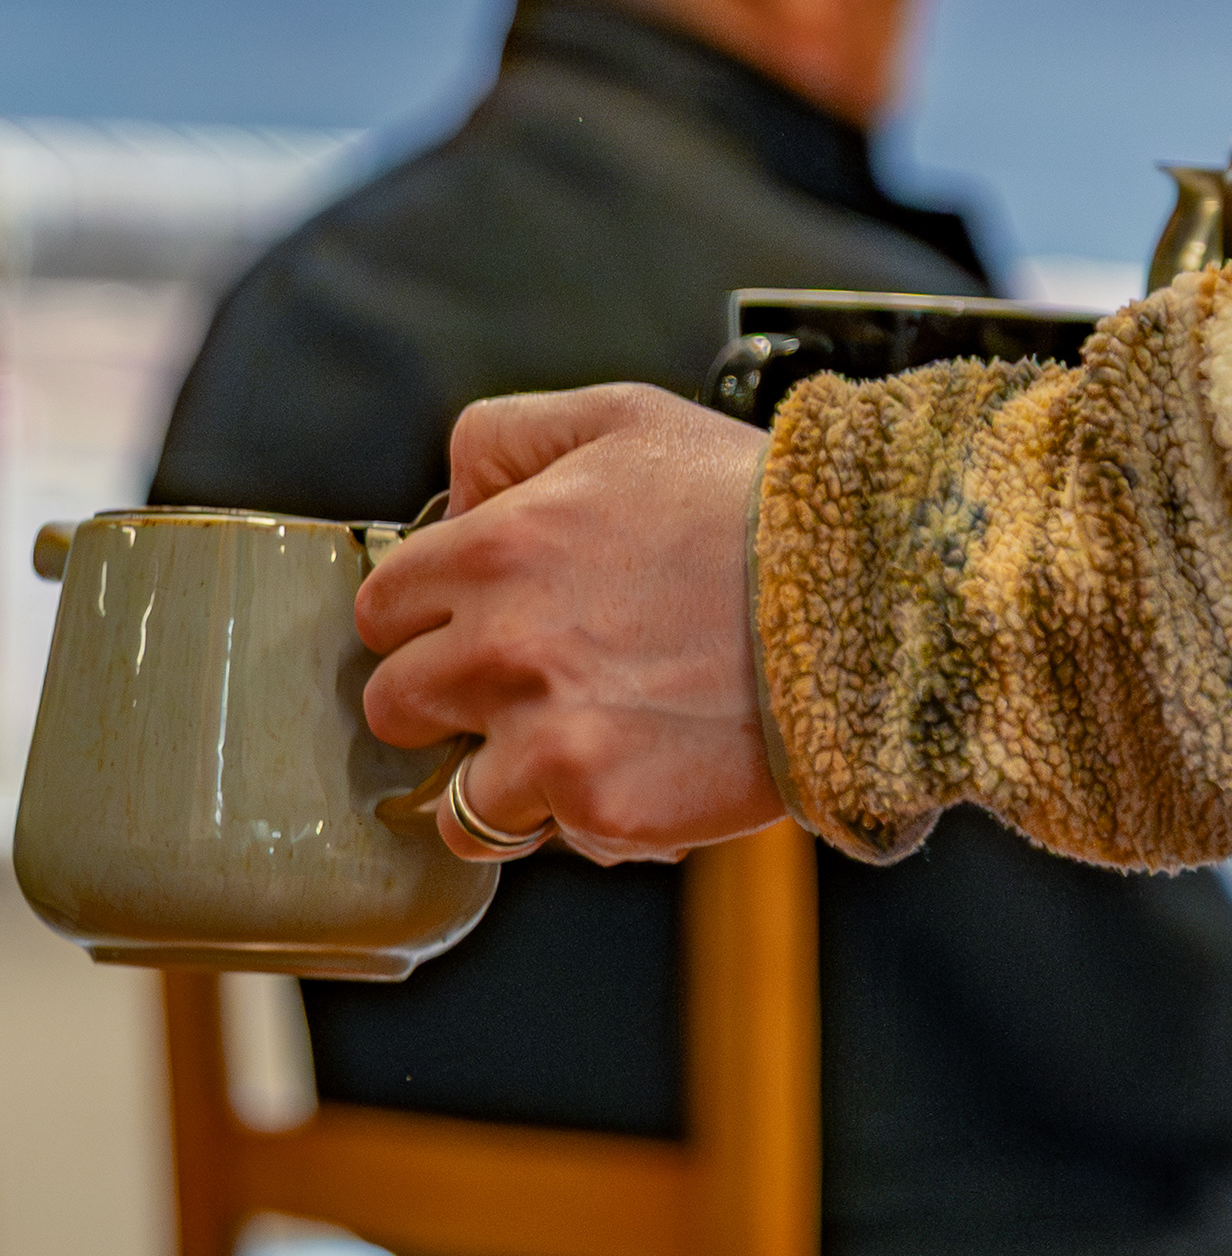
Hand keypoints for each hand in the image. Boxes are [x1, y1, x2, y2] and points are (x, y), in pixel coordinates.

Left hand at [356, 384, 783, 865]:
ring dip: (505, 783)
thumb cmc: (751, 507)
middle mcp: (499, 647)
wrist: (873, 600)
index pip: (381, 610)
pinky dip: (588, 819)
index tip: (474, 628)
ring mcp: (545, 736)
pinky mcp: (599, 807)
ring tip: (584, 745)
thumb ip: (504, 439)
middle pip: (395, 706)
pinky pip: (550, 838)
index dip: (426, 621)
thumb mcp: (622, 418)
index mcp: (491, 549)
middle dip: (446, 704)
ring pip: (459, 799)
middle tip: (527, 690)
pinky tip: (649, 769)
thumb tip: (447, 507)